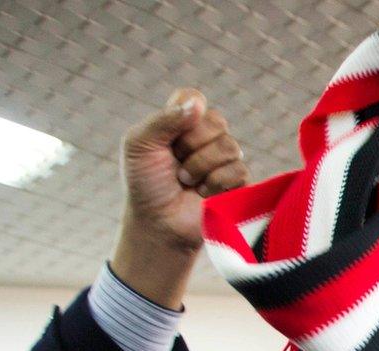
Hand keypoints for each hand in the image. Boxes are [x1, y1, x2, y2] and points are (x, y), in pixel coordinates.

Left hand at [112, 89, 247, 309]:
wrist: (158, 223)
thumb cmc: (145, 183)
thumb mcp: (140, 145)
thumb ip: (164, 120)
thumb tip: (197, 105)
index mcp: (182, 121)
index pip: (194, 98)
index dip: (183, 115)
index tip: (167, 137)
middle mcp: (206, 135)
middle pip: (216, 121)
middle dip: (190, 145)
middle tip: (175, 163)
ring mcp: (225, 158)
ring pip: (229, 146)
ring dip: (200, 167)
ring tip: (186, 181)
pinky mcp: (239, 181)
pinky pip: (238, 170)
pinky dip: (214, 183)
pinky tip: (203, 193)